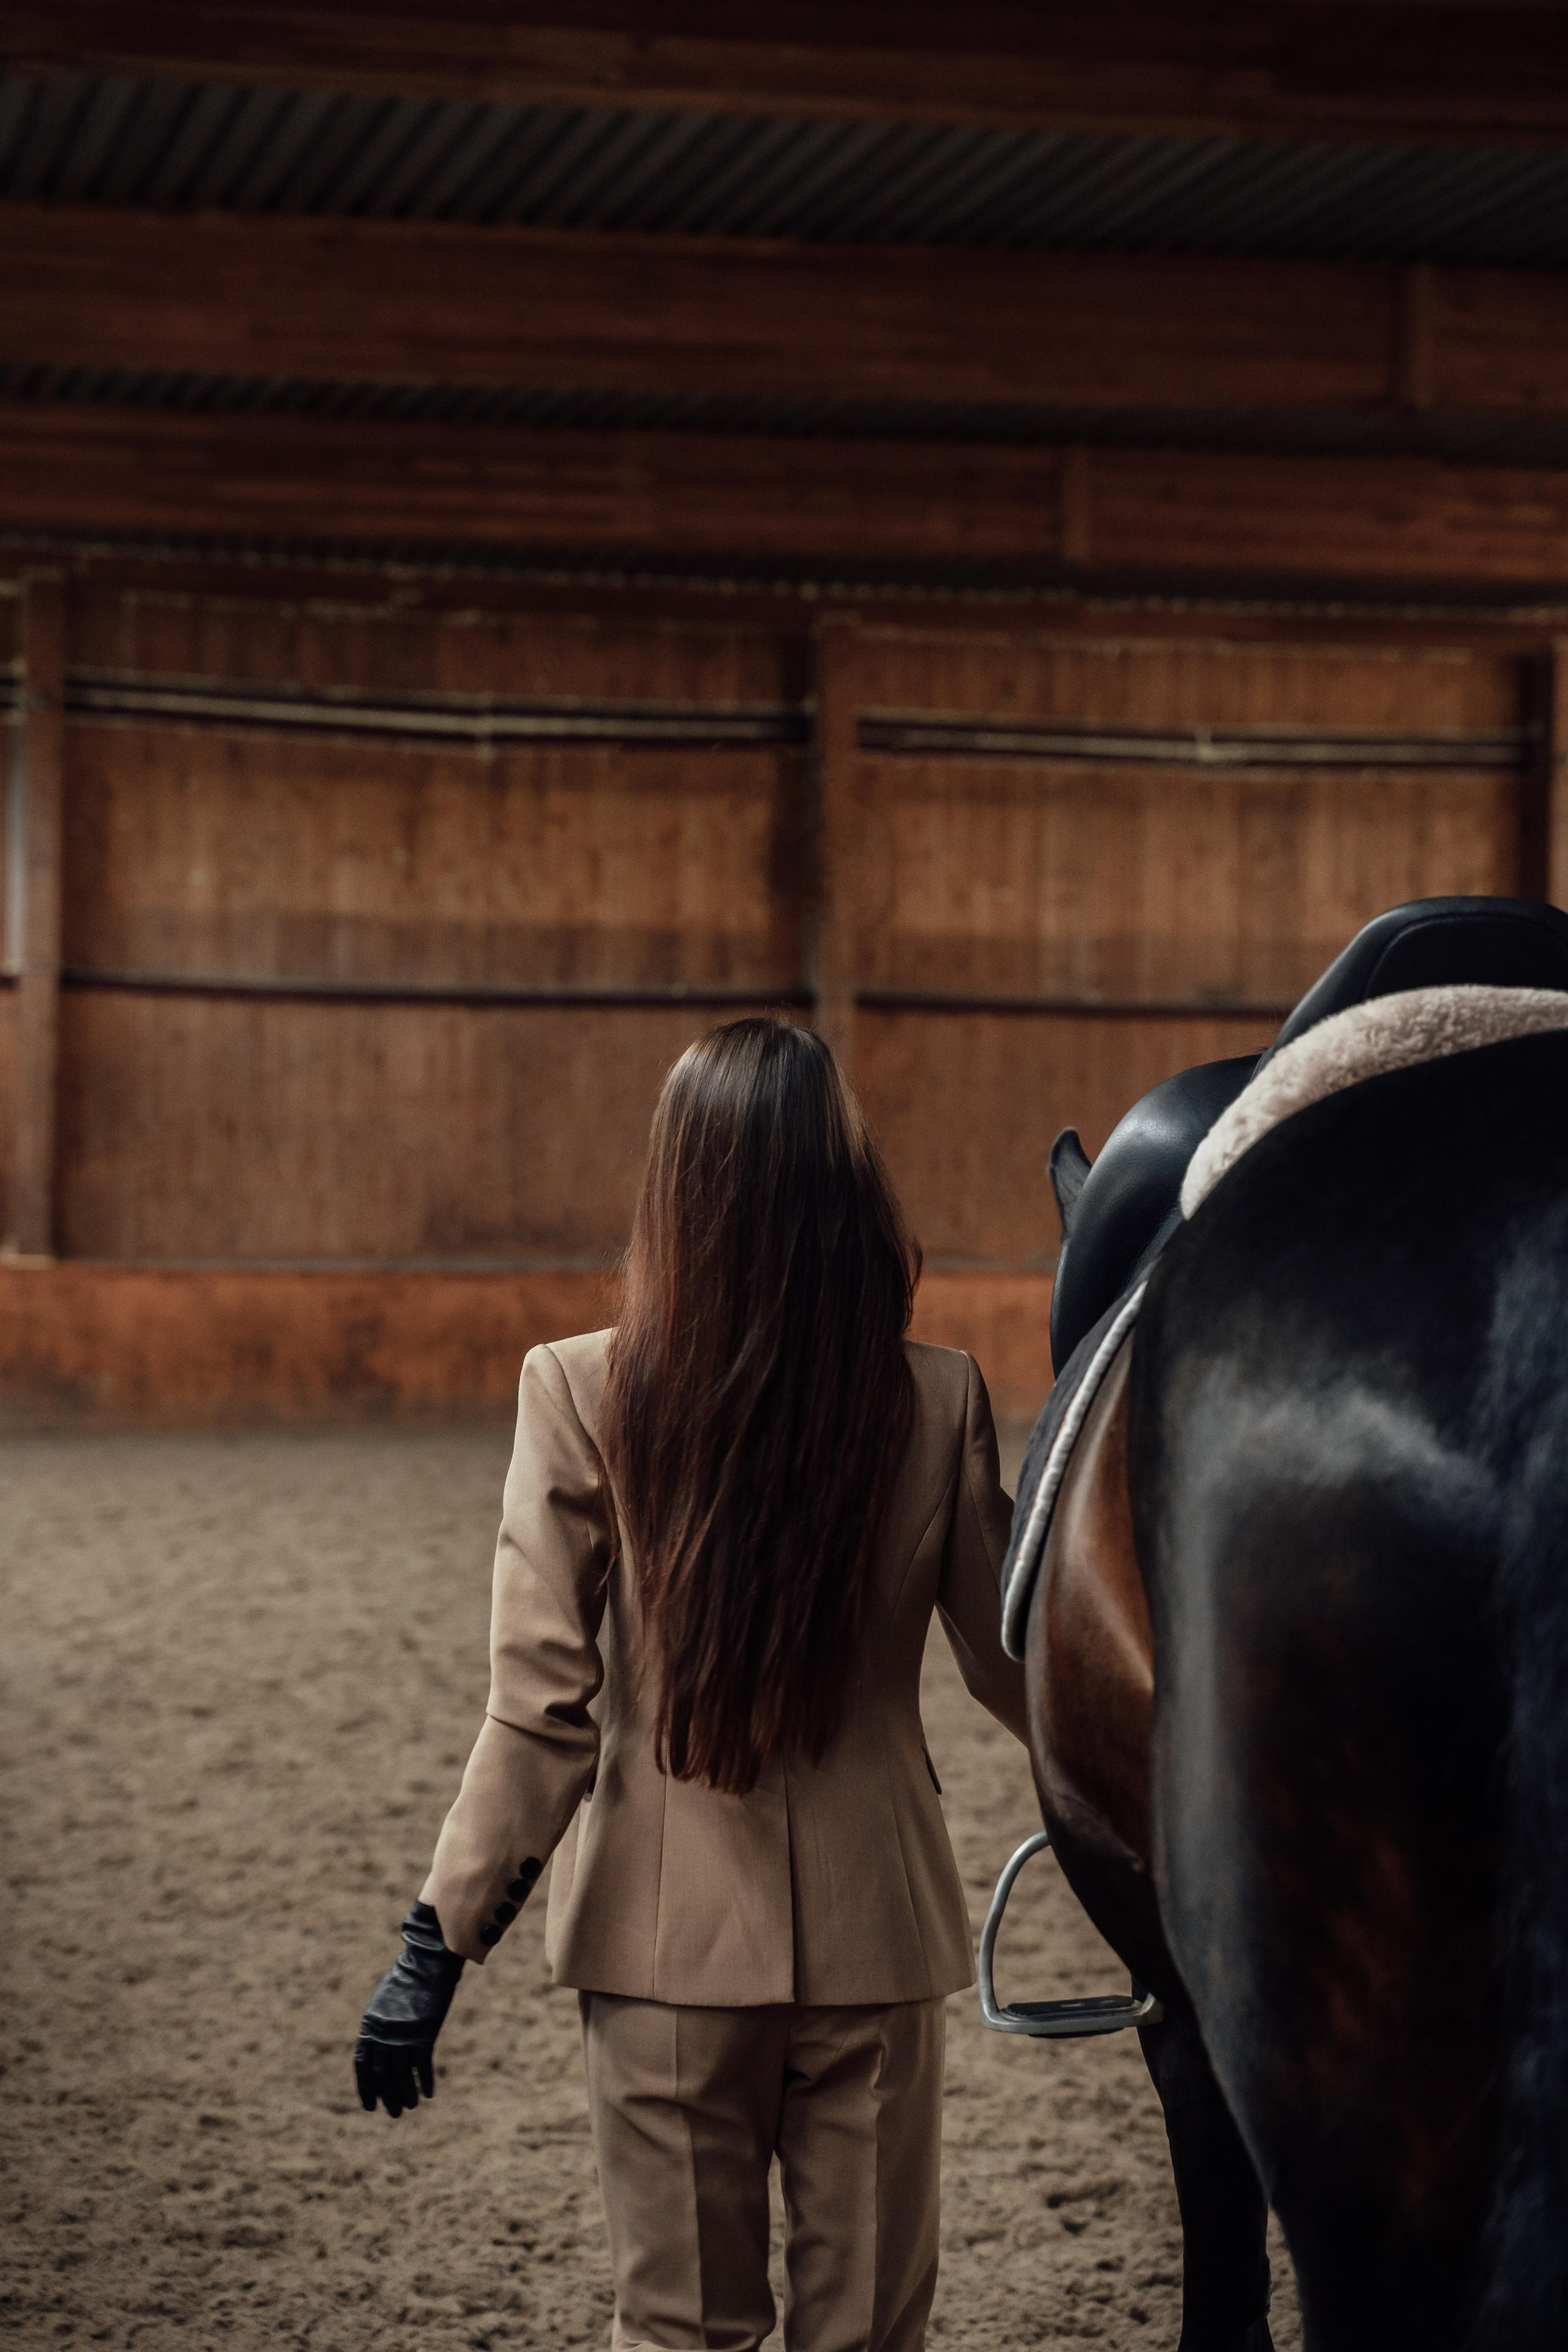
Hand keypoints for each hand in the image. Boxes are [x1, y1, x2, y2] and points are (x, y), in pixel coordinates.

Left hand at [354, 1900, 464, 2117]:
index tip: (370, 2106)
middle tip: (395, 2113)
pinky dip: (426, 2081)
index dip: (365, 2088)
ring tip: (411, 2106)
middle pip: (382, 2075)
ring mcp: (403, 2034)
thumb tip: (382, 2047)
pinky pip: (422, 2066)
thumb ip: (381, 2024)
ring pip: (401, 2075)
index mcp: (370, 2026)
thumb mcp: (385, 2001)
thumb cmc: (408, 1978)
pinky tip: (429, 2093)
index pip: (362, 2065)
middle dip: (388, 2097)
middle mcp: (383, 2034)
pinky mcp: (424, 2033)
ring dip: (406, 2094)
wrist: (428, 1961)